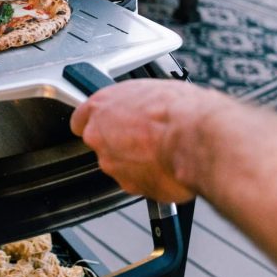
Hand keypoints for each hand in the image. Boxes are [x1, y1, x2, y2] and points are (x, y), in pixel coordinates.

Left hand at [70, 79, 225, 202]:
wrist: (196, 140)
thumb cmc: (179, 111)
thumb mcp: (154, 89)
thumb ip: (136, 102)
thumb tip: (143, 104)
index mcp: (101, 108)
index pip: (80, 119)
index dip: (97, 122)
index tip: (106, 123)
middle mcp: (101, 138)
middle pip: (103, 144)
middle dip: (122, 142)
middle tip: (147, 136)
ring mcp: (114, 165)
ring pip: (121, 165)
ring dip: (137, 161)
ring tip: (163, 150)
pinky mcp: (132, 187)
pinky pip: (139, 182)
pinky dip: (152, 176)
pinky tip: (168, 165)